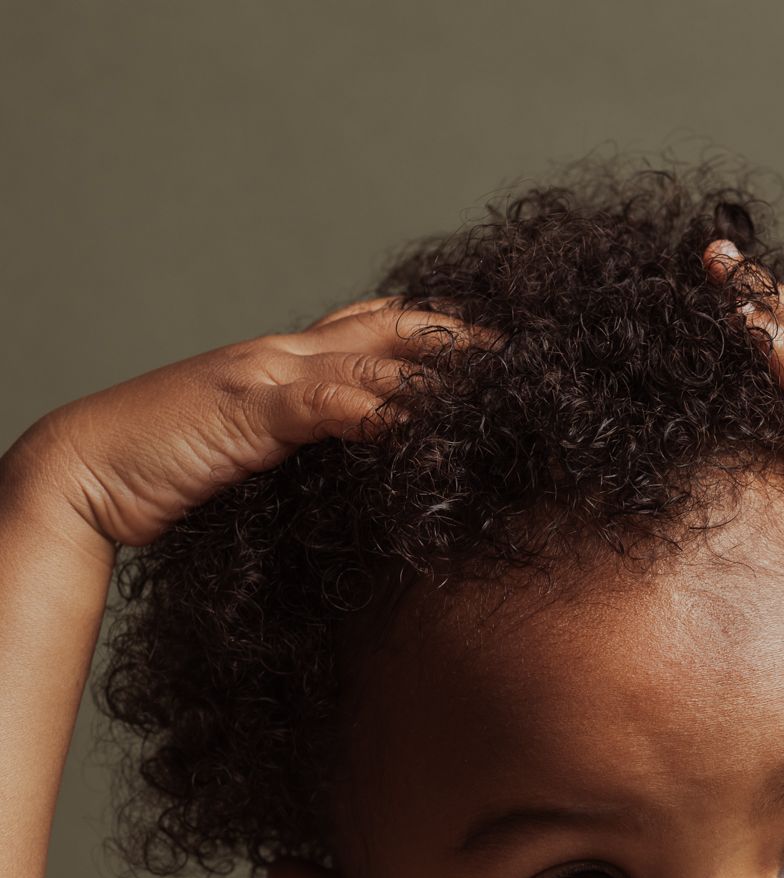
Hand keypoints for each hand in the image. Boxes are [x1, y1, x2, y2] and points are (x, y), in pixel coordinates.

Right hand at [2, 296, 492, 549]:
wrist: (90, 475)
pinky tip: (425, 426)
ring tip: (503, 395)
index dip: (441, 339)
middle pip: (392, 329)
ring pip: (373, 360)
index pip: (376, 331)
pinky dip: (382, 411)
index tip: (498, 363)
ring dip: (441, 376)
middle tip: (527, 365)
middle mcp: (284, 356)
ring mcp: (268, 377)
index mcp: (286, 365)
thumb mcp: (256, 459)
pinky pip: (332, 404)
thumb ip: (305, 451)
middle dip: (462, 342)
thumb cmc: (168, 475)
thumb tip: (364, 470)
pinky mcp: (252, 411)